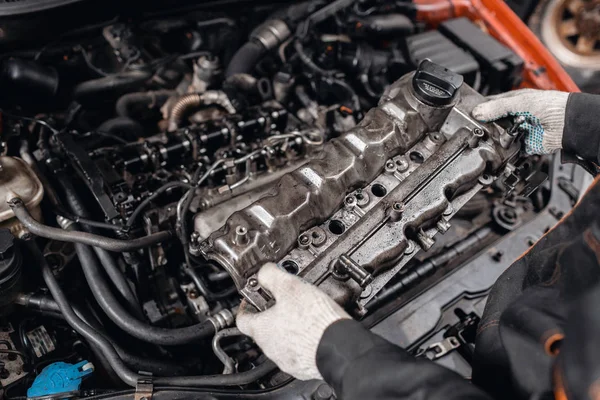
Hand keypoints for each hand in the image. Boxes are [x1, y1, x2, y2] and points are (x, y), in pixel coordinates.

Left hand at [236, 263, 349, 380]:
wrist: (341, 347)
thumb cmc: (315, 320)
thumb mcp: (290, 286)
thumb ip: (271, 275)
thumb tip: (263, 271)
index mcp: (262, 329)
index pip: (242, 318)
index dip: (247, 304)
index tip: (256, 296)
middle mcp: (271, 348)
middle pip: (263, 329)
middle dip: (273, 313)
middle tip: (286, 300)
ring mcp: (287, 360)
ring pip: (281, 341)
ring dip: (288, 327)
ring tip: (304, 313)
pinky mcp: (304, 367)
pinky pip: (299, 351)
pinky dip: (303, 340)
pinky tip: (315, 329)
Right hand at [472, 88, 569, 154]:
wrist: (568, 124)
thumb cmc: (552, 106)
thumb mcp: (521, 102)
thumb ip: (498, 108)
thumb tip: (477, 112)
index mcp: (513, 102)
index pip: (491, 105)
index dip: (480, 109)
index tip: (469, 115)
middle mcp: (514, 117)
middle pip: (493, 124)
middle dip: (486, 128)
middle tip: (478, 131)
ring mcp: (519, 131)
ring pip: (500, 138)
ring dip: (497, 140)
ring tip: (493, 140)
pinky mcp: (524, 145)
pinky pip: (510, 151)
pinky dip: (507, 152)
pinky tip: (504, 149)